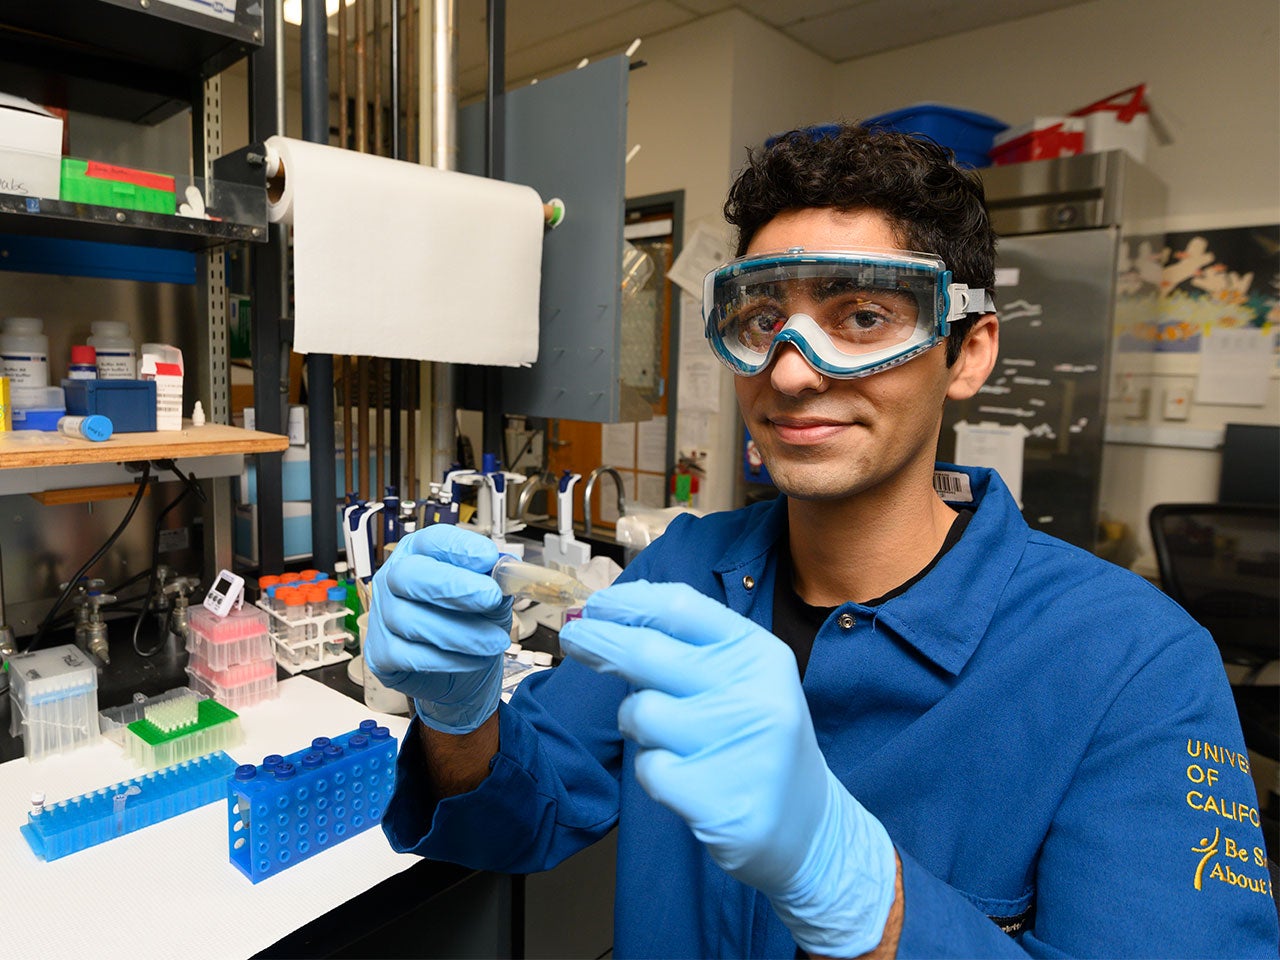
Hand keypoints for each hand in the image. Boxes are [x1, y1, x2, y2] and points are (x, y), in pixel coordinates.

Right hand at [364, 525, 512, 733]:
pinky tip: (475, 659)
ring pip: (410, 620)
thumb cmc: (470, 623)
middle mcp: (394, 579)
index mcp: (420, 554)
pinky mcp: (381, 654)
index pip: (432, 540)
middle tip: (491, 596)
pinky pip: (411, 656)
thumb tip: (506, 577)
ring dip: (461, 632)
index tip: (489, 557)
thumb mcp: (491, 599)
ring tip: (495, 640)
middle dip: (453, 586)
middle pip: (409, 574)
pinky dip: (448, 659)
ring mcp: (382, 617)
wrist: (458, 672)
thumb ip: (496, 585)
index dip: (459, 547)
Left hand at [558, 581, 895, 957]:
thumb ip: (692, 645)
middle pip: (648, 652)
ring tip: (671, 737)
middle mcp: (754, 692)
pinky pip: (648, 767)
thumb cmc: (758, 739)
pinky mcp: (718, 799)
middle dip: (598, 642)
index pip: (681, 608)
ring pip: (641, 713)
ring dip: (637, 723)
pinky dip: (654, 771)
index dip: (628, 603)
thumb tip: (613, 612)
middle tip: (573, 639)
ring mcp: (738, 746)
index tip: (596, 606)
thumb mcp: (747, 678)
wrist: (809, 827)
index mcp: (759, 654)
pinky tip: (686, 777)